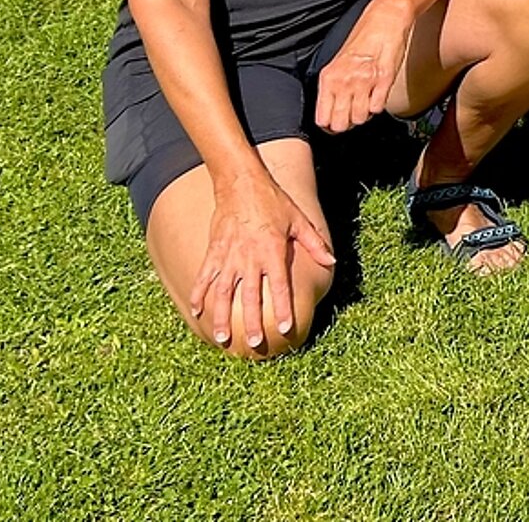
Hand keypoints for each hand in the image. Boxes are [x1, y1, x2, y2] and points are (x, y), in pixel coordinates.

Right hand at [190, 169, 336, 352]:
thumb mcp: (299, 220)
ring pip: (224, 293)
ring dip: (222, 316)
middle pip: (251, 296)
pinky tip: (197, 312)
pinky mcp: (213, 252)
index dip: (283, 308)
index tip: (286, 329)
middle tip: (255, 343)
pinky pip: (204, 277)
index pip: (279, 286)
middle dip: (253, 321)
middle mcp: (249, 257)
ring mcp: (228, 256)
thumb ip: (314, 243)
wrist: (241, 184)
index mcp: (273, 251)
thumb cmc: (273, 202)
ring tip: (223, 338)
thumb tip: (332, 261)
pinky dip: (199, 294)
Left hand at [314, 0, 415, 132]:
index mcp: (328, 78)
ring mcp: (365, 82)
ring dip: (364, 113)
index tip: (335, 122)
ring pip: (360, 118)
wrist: (384, 21)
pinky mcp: (384, 80)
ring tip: (365, 100)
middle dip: (347, 123)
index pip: (322, 118)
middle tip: (351, 112)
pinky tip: (377, 93)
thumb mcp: (337, 63)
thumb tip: (331, 111)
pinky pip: (378, 108)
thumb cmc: (362, 39)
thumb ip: (332, 87)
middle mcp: (344, 82)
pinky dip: (378, 105)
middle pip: (340, 124)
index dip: (330, 124)